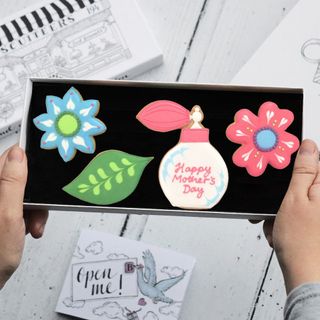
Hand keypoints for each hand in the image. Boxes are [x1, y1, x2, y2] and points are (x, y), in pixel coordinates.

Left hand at [0, 146, 47, 288]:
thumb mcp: (8, 215)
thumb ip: (13, 182)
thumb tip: (18, 154)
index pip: (10, 158)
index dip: (29, 164)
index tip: (41, 177)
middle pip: (21, 178)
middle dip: (35, 194)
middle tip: (38, 209)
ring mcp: (0, 203)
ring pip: (24, 193)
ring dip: (35, 208)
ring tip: (33, 225)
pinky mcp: (3, 212)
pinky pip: (22, 206)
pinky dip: (30, 216)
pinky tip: (29, 228)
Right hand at [263, 139, 319, 292]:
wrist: (305, 275)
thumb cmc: (301, 241)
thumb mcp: (295, 198)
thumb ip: (304, 170)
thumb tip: (309, 146)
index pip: (310, 163)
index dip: (290, 167)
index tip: (278, 175)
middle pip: (299, 183)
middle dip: (282, 194)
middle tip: (275, 207)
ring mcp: (317, 213)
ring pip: (293, 200)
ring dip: (280, 209)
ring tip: (277, 224)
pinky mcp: (312, 224)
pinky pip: (294, 214)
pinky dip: (284, 220)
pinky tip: (281, 231)